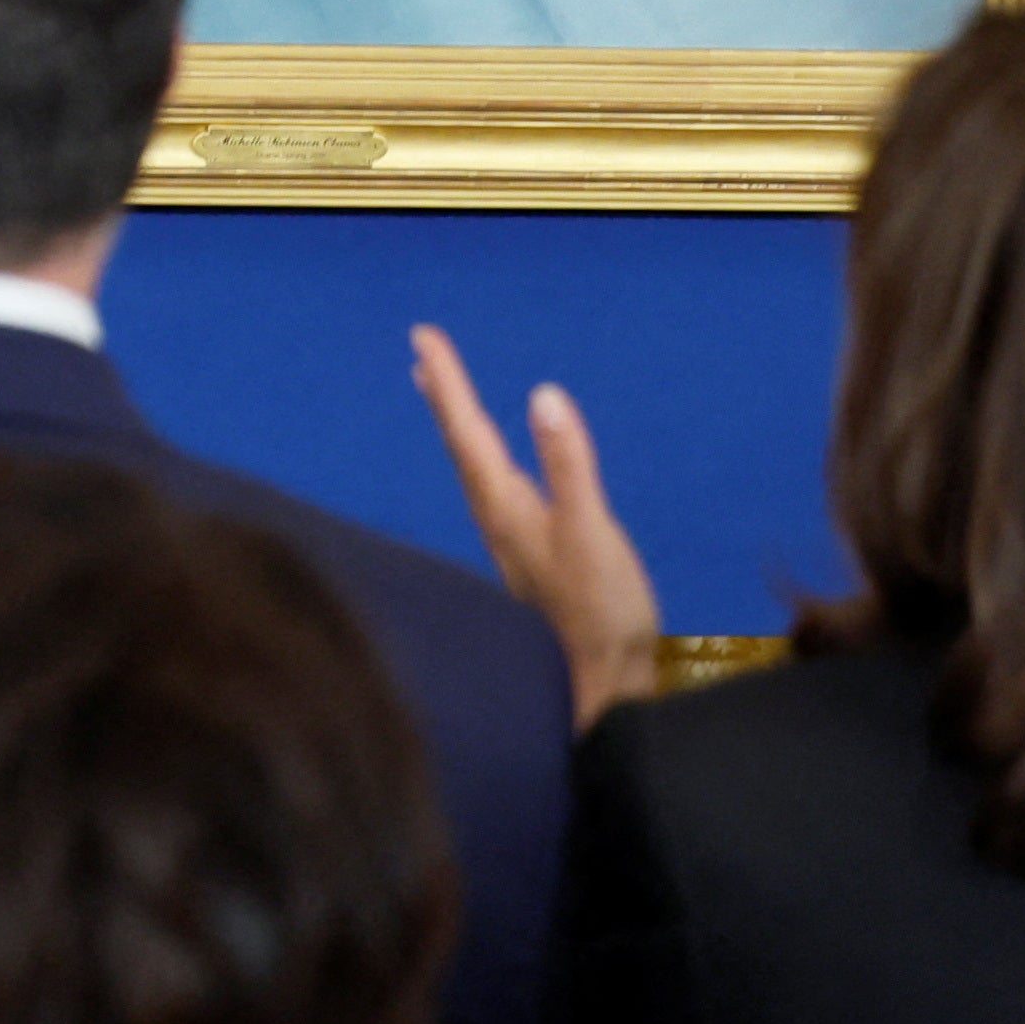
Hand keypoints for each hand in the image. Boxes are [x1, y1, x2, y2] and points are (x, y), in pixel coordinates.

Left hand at [414, 323, 663, 728]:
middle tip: (422, 355)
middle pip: (462, 446)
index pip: (468, 430)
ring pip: (475, 471)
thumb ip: (569, 464)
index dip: (448, 380)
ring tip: (444, 398)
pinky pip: (496, 492)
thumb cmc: (600, 613)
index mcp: (506, 506)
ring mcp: (512, 543)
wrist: (602, 688)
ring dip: (459, 428)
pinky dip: (486, 462)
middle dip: (444, 397)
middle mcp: (498, 521)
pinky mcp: (531, 560)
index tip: (422, 335)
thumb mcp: (591, 530)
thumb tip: (543, 395)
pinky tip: (497, 472)